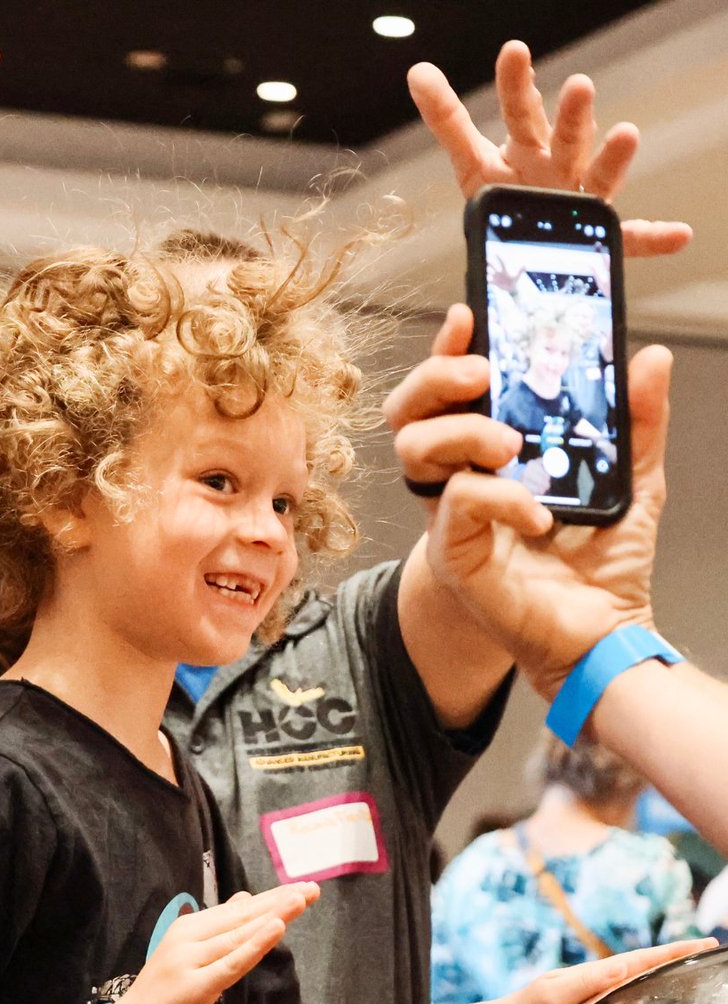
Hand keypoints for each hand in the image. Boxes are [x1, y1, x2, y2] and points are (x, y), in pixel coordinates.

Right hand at [109, 882, 318, 1003]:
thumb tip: (244, 899)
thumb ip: (216, 930)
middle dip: (279, 903)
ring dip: (274, 916)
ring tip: (301, 900)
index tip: (300, 889)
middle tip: (312, 889)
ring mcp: (190, 961)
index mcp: (189, 929)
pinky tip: (276, 928)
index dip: (270, 900)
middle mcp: (189, 938)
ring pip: (241, 935)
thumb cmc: (157, 998)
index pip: (237, 911)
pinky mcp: (194, 988)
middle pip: (243, 918)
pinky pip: (232, 964)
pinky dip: (256, 944)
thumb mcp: (186, 957)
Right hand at [387, 305, 672, 699]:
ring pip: (415, 450)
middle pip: (408, 413)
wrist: (604, 632)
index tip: (469, 317)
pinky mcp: (452, 555)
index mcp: (491, 455)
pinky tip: (538, 514)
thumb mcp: (632, 478)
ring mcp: (449, 518)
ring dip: (463, 433)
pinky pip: (455, 504)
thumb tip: (650, 359)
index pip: (452, 393)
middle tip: (481, 375)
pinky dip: (498, 497)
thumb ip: (639, 421)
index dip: (448, 351)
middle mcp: (460, 480)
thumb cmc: (605, 563)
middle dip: (434, 379)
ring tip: (512, 445)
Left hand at [407, 40, 691, 257]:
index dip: (516, 82)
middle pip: (564, 136)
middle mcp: (559, 164)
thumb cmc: (505, 195)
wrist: (522, 244)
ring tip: (626, 135)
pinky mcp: (594, 233)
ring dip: (612, 157)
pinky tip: (677, 235)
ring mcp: (578, 196)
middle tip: (578, 87)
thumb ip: (447, 119)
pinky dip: (653, 238)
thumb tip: (417, 73)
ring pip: (597, 176)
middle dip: (571, 113)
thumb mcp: (472, 161)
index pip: (520, 108)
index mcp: (527, 145)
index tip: (513, 52)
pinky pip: (627, 238)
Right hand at [486, 253, 523, 294]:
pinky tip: (487, 279)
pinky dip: (488, 279)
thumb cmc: (516, 280)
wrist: (513, 287)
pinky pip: (489, 280)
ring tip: (487, 271)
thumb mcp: (518, 276)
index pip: (501, 262)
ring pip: (489, 272)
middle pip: (493, 265)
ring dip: (487, 271)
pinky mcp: (494, 282)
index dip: (499, 257)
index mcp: (504, 269)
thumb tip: (524, 265)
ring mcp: (496, 276)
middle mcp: (499, 272)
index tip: (496, 253)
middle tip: (487, 258)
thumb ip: (520, 271)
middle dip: (490, 262)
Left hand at [501, 938, 714, 1003]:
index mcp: (594, 975)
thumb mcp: (553, 995)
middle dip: (677, 958)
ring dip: (665, 975)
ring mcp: (593, 999)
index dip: (675, 952)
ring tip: (695, 971)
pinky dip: (647, 997)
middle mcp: (597, 984)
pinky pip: (626, 1003)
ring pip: (638, 983)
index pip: (642, 960)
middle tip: (710, 952)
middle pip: (645, 967)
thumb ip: (586, 982)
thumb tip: (623, 966)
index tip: (705, 943)